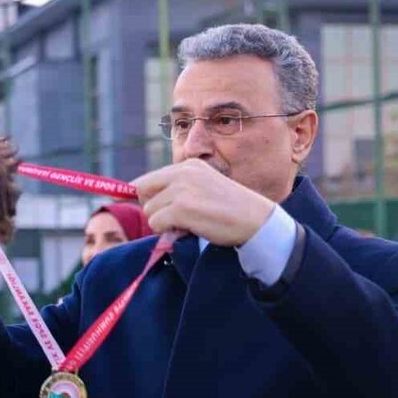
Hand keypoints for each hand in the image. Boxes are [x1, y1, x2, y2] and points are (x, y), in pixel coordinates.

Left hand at [132, 159, 275, 246]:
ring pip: (149, 210)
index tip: (158, 209)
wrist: (255, 220)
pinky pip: (156, 223)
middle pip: (141, 191)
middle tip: (172, 219)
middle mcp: (183, 172)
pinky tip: (187, 230)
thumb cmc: (230, 209)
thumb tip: (143, 202)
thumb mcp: (203, 187)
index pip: (147, 179)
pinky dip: (167, 231)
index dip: (149, 198)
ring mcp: (181, 189)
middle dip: (152, 208)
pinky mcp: (181, 208)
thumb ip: (178, 188)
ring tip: (186, 224)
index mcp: (188, 166)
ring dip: (162, 222)